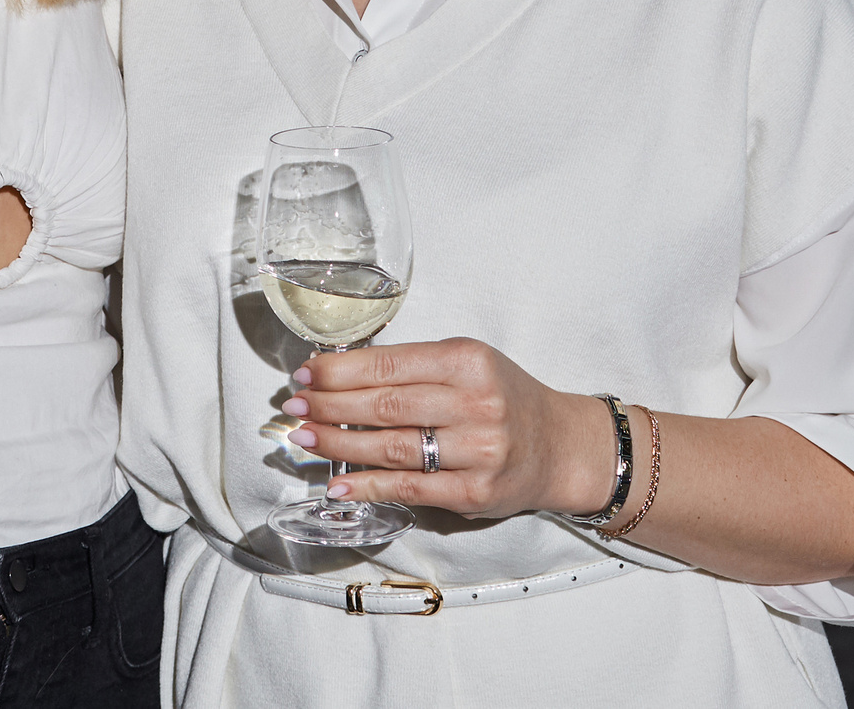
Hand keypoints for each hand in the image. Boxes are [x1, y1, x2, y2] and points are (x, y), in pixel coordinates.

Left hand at [281, 337, 617, 519]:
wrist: (560, 446)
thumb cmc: (503, 398)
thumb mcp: (468, 363)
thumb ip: (414, 366)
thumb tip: (339, 375)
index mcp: (468, 361)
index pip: (389, 364)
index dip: (339, 371)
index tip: (304, 374)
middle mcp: (475, 404)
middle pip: (384, 405)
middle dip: (329, 405)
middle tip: (292, 406)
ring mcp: (477, 451)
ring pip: (390, 447)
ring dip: (338, 443)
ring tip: (304, 437)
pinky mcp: (474, 492)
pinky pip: (408, 487)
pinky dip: (366, 485)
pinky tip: (337, 481)